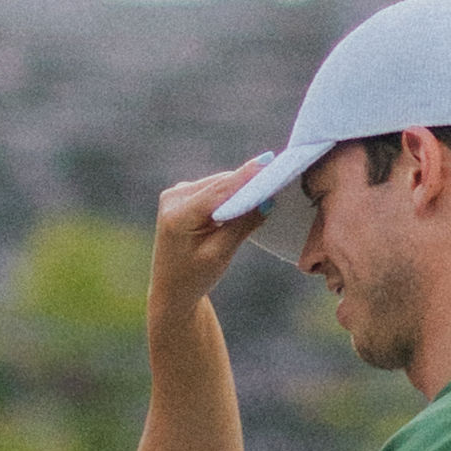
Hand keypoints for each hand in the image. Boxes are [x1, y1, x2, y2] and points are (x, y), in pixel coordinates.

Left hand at [149, 161, 265, 320]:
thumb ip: (242, 226)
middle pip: (220, 183)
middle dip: (248, 182)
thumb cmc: (194, 277)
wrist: (171, 289)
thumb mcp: (220, 254)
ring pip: (218, 184)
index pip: (220, 189)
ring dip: (240, 188)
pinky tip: (248, 197)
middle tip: (279, 177)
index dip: (247, 176)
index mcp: (179, 215)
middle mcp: (173, 198)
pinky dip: (230, 193)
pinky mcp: (182, 196)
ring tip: (268, 186)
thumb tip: (267, 201)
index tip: (270, 161)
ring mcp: (175, 194)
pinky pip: (213, 189)